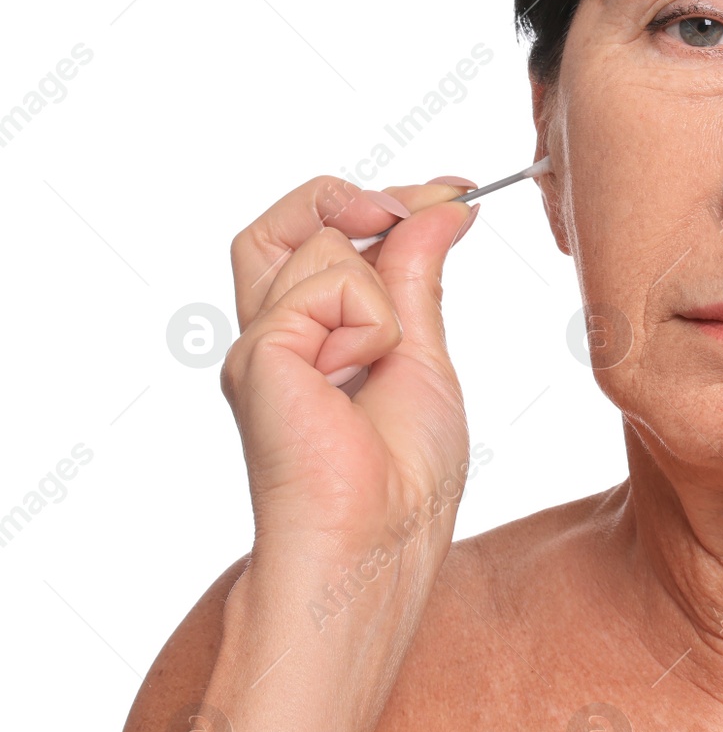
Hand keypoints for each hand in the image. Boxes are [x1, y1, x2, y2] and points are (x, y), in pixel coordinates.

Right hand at [220, 176, 478, 573]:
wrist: (378, 540)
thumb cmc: (403, 477)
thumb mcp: (426, 352)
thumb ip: (420, 275)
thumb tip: (444, 207)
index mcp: (312, 336)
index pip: (325, 235)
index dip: (385, 200)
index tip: (453, 191)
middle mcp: (276, 333)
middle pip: (290, 221)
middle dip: (361, 199)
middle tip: (420, 211)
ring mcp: (262, 342)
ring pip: (324, 243)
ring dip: (383, 289)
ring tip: (381, 361)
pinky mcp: (258, 353)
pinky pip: (330, 284)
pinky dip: (368, 320)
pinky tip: (358, 379)